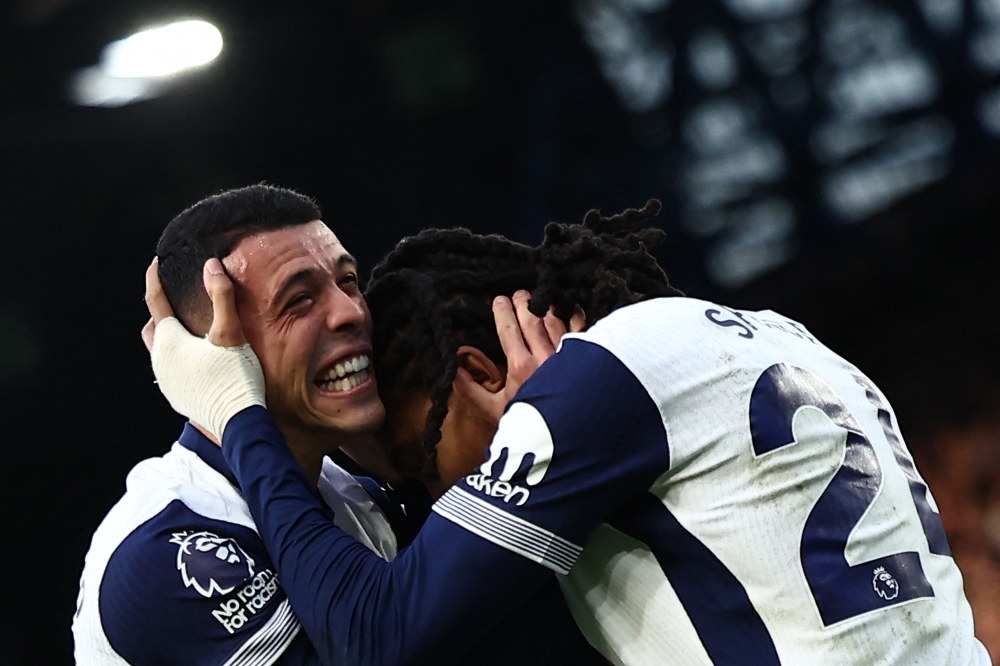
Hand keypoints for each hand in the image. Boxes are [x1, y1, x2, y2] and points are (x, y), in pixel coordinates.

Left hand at [143, 257, 265, 440]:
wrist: (237, 422)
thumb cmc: (234, 376)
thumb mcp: (231, 333)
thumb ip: (222, 297)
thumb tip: (211, 266)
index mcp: (168, 341)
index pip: (155, 300)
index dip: (155, 278)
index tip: (157, 262)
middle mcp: (160, 360)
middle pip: (152, 326)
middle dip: (159, 309)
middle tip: (173, 296)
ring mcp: (166, 381)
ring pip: (159, 349)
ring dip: (168, 335)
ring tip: (187, 327)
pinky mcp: (176, 396)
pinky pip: (170, 369)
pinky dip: (177, 356)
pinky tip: (196, 357)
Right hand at [455, 290, 583, 423]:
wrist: (566, 442)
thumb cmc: (527, 428)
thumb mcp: (493, 410)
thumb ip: (470, 389)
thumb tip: (451, 369)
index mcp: (521, 366)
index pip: (509, 329)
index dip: (503, 312)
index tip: (499, 300)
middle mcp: (545, 358)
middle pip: (533, 321)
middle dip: (524, 304)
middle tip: (519, 294)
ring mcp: (567, 359)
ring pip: (556, 323)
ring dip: (547, 309)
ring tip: (540, 300)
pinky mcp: (587, 362)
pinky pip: (581, 332)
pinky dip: (574, 319)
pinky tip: (571, 311)